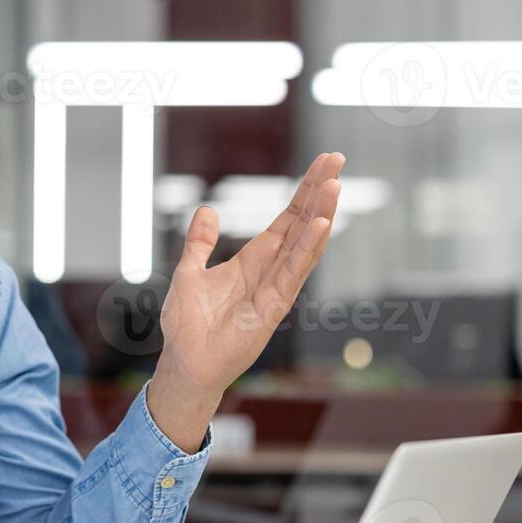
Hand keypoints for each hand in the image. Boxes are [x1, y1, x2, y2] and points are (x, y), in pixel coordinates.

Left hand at [146, 152, 344, 450]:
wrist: (185, 362)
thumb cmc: (187, 325)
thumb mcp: (189, 272)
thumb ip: (199, 242)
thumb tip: (207, 210)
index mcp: (252, 261)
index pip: (285, 220)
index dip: (302, 192)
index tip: (323, 164)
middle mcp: (270, 272)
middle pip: (300, 225)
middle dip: (317, 193)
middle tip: (336, 160)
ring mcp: (275, 289)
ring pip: (303, 246)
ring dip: (319, 216)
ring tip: (334, 186)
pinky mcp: (273, 308)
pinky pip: (293, 274)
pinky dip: (306, 249)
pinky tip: (319, 225)